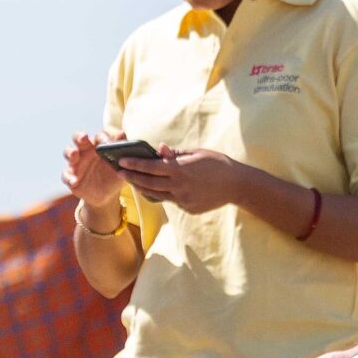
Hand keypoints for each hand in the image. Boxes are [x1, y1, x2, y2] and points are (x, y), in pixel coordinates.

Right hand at [62, 132, 127, 216]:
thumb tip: (132, 148)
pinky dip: (69, 177)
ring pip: (68, 152)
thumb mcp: (124, 168)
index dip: (104, 137)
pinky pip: (66, 175)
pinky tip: (74, 182)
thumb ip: (127, 158)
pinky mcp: (71, 176)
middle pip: (80, 138)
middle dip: (80, 136)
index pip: (100, 136)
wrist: (106, 196)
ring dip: (70, 152)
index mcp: (100, 146)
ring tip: (74, 155)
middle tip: (84, 137)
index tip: (108, 142)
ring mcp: (77, 163)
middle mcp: (86, 151)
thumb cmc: (115, 177)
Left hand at [115, 146, 251, 215]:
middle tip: (120, 173)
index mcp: (180, 169)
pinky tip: (155, 189)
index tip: (121, 162)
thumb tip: (158, 149)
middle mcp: (179, 186)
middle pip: (148, 183)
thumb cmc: (217, 163)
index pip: (150, 166)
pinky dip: (162, 193)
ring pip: (156, 194)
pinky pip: (170, 200)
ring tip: (133, 182)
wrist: (237, 185)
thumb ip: (175, 154)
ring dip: (143, 188)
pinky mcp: (188, 208)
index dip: (134, 164)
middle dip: (132, 177)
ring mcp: (183, 199)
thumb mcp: (196, 153)